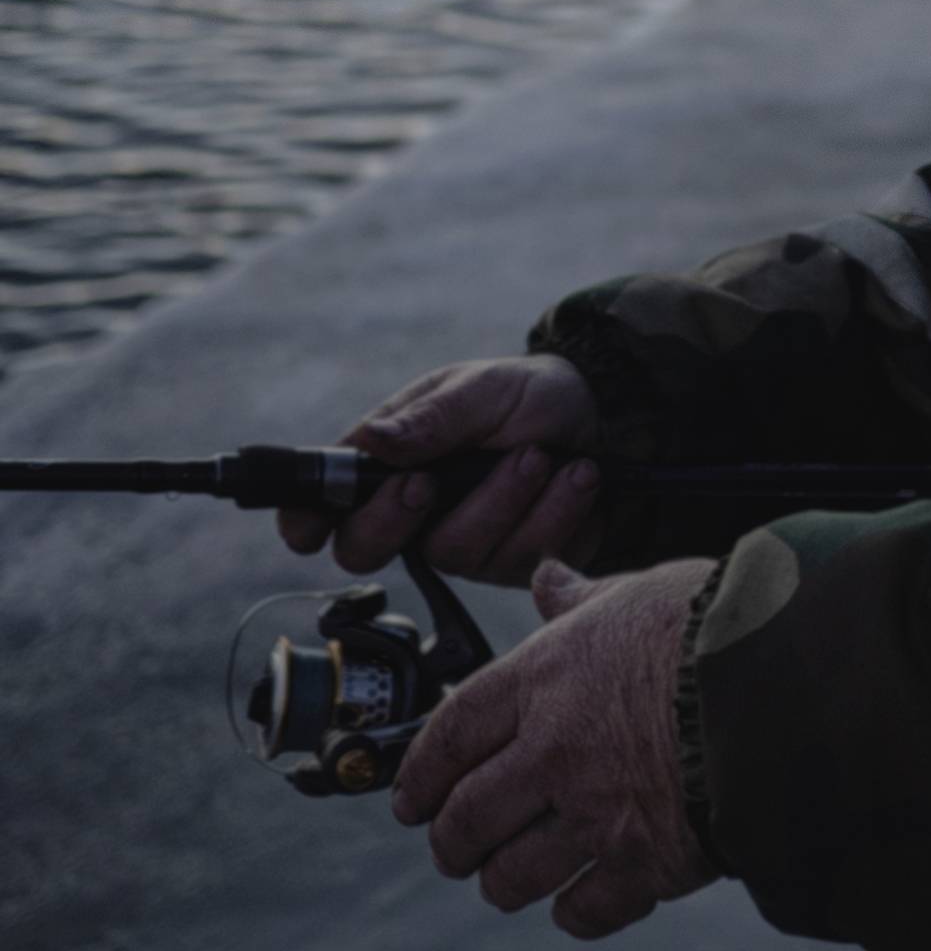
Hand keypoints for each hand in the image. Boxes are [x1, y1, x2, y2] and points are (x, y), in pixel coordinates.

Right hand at [276, 354, 604, 585]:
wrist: (606, 417)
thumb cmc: (526, 397)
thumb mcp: (481, 389)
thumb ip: (430, 418)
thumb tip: (371, 442)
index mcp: (390, 460)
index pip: (324, 502)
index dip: (304, 521)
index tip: (307, 530)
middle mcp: (417, 509)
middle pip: (366, 549)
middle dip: (394, 519)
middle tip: (427, 484)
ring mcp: (463, 540)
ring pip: (454, 550)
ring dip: (502, 497)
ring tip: (540, 454)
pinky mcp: (513, 561)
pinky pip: (520, 556)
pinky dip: (554, 509)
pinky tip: (575, 475)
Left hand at [393, 557, 716, 939]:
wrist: (794, 680)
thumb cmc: (722, 621)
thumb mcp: (642, 591)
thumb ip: (586, 599)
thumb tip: (551, 578)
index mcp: (546, 676)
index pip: (452, 732)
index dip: (421, 773)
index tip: (411, 796)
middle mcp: (555, 750)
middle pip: (468, 815)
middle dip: (450, 841)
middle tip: (452, 848)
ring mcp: (597, 813)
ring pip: (513, 874)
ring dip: (501, 882)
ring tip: (506, 880)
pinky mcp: (646, 864)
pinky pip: (585, 909)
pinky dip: (575, 911)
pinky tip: (580, 900)